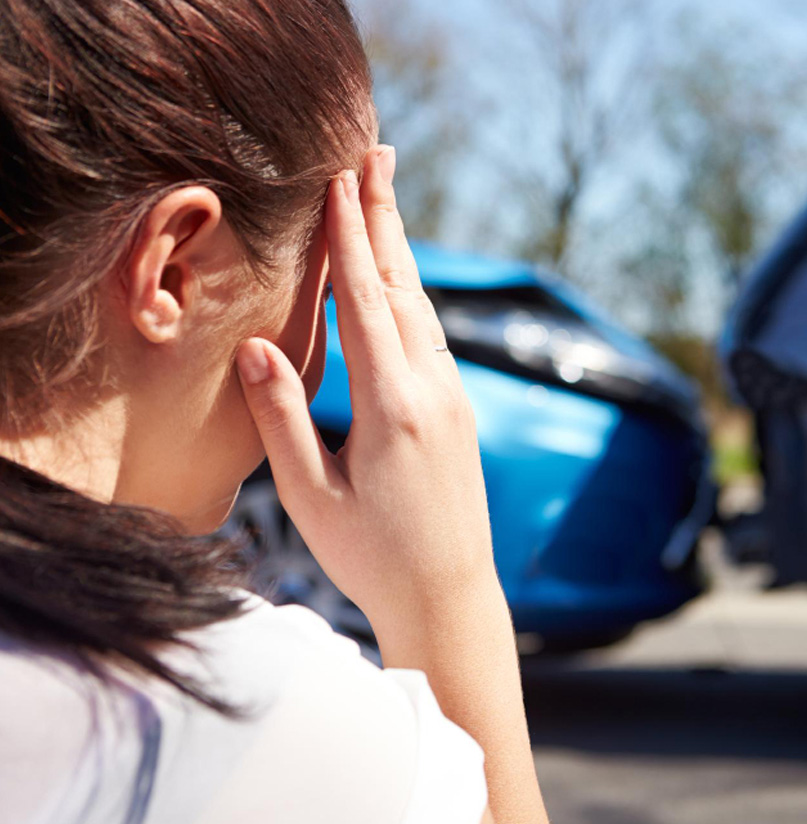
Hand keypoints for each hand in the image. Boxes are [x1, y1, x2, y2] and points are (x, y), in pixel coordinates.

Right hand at [235, 145, 494, 636]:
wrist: (450, 596)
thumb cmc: (372, 557)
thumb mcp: (311, 495)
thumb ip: (283, 416)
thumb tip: (255, 344)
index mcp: (393, 408)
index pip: (366, 302)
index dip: (349, 237)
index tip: (339, 179)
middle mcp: (434, 392)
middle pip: (404, 288)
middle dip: (385, 217)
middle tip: (377, 154)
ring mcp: (454, 400)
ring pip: (423, 309)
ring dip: (400, 250)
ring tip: (384, 198)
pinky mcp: (459, 412)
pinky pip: (433, 337)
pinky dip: (411, 296)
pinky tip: (400, 280)